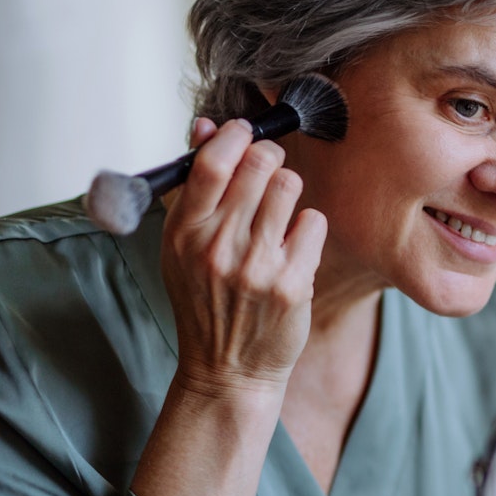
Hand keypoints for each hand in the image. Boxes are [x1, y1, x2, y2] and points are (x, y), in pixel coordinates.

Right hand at [160, 118, 327, 396]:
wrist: (227, 370)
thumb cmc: (205, 301)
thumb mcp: (182, 245)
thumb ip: (193, 185)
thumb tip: (205, 125)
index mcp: (185, 232)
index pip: (213, 162)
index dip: (235, 135)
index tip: (245, 133)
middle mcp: (218, 247)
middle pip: (260, 165)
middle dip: (270, 157)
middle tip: (270, 170)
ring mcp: (257, 266)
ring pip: (291, 186)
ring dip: (289, 192)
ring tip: (278, 216)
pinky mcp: (292, 283)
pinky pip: (314, 222)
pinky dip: (307, 228)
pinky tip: (293, 248)